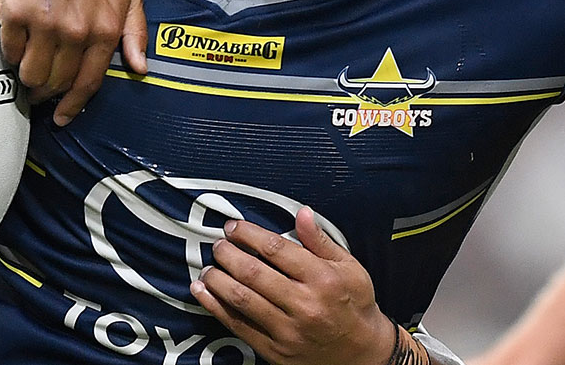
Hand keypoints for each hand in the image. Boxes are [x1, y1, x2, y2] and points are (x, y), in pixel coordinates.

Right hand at [0, 0, 147, 123]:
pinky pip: (10, 53)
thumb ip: (135, 29)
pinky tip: (16, 38)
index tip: (63, 117)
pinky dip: (11, 52)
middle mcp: (79, 30)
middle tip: (38, 87)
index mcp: (106, 28)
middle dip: (47, 91)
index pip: (89, 82)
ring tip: (26, 63)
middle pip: (57, 83)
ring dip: (27, 75)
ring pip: (32, 75)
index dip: (73, 105)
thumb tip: (141, 68)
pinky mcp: (16, 15)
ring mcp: (47, 24)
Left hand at [191, 207, 396, 364]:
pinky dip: (216, 307)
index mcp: (322, 278)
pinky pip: (239, 326)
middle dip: (229, 255)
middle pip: (254, 273)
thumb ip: (321, 241)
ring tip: (208, 267)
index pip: (277, 249)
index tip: (234, 227)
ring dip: (218, 280)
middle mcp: (305, 304)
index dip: (249, 234)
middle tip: (218, 246)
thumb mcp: (349, 267)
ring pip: (242, 299)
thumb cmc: (354, 304)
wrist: (361, 354)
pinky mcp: (276, 350)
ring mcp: (288, 330)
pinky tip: (203, 293)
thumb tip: (302, 213)